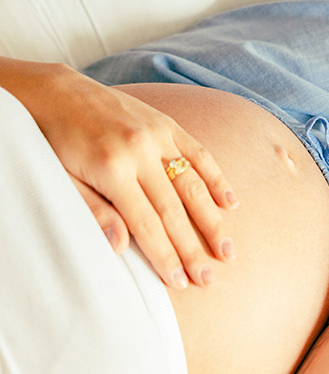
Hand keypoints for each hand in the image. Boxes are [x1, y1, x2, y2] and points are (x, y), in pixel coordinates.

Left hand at [0, 57, 237, 287]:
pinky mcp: (166, 123)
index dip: (166, 255)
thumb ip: (94, 211)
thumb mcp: (62, 179)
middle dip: (193, 248)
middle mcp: (140, 151)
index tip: (181, 282)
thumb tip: (120, 246)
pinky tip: (230, 202)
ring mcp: (158, 135)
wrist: (55, 92)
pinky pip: (198, 152)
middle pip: (174, 209)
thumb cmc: (53, 141)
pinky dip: (216, 178)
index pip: (146, 223)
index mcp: (112, 169)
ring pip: (193, 184)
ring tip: (227, 251)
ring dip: (212, 221)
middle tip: (210, 277)